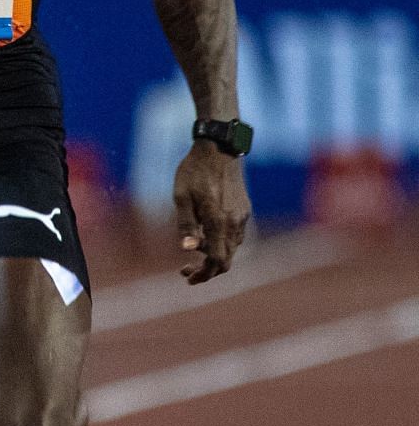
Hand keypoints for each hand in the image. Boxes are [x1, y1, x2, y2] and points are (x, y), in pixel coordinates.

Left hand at [173, 139, 249, 283]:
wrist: (218, 148)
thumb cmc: (194, 171)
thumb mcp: (181, 196)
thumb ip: (186, 225)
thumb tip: (188, 250)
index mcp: (219, 221)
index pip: (218, 260)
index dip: (204, 274)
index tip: (187, 278)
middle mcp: (235, 222)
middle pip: (226, 259)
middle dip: (207, 269)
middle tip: (185, 270)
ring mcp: (242, 216)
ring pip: (232, 248)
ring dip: (214, 256)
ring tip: (193, 250)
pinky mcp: (244, 210)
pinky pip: (235, 236)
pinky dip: (222, 243)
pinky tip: (206, 236)